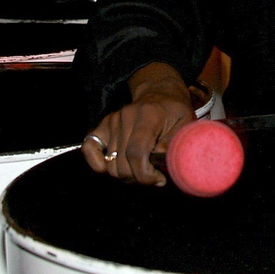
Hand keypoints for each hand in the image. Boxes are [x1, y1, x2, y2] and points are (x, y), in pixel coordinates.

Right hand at [81, 62, 196, 185]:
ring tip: (142, 169)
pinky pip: (90, 149)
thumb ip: (174, 146)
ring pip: (110, 164)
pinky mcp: (103, 126)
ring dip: (126, 175)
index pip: (136, 153)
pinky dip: (96, 164)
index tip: (159, 180)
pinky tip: (110, 169)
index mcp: (149, 116)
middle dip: (138, 178)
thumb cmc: (175, 112)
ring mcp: (112, 121)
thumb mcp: (185, 125)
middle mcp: (126, 117)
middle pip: (121, 163)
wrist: (160, 93)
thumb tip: (161, 167)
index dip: (145, 174)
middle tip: (154, 176)